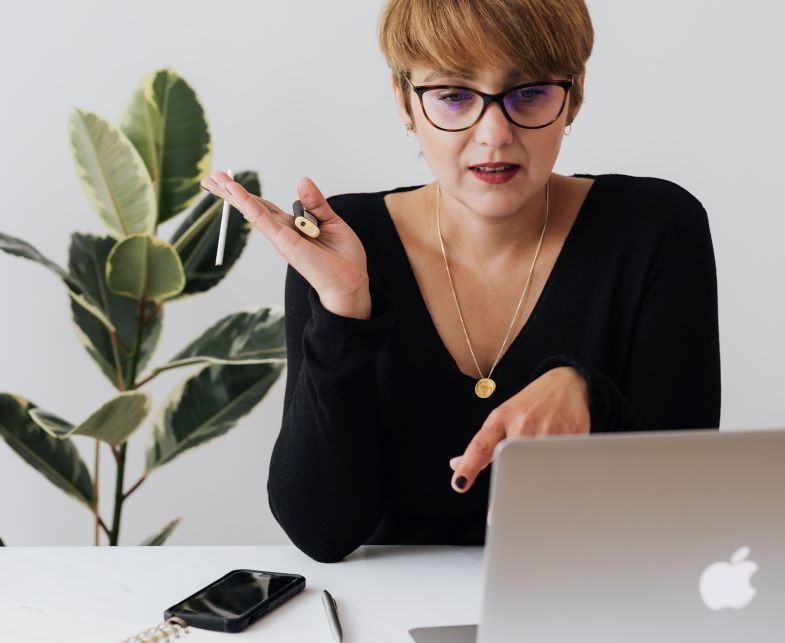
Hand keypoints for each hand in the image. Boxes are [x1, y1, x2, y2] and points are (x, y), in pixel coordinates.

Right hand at [201, 171, 370, 316]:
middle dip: (230, 193)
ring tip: (214, 180)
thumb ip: (315, 202)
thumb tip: (301, 181)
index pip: (265, 207)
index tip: (230, 181)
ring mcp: (281, 237)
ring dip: (233, 194)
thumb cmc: (342, 258)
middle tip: (211, 178)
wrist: (350, 283)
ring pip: (252, 211)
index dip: (248, 194)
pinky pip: (263, 219)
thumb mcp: (332, 222)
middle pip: (252, 208)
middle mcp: (282, 232)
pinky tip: (236, 193)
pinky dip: (249, 204)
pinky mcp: (285, 242)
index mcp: (292, 227)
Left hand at [449, 366, 589, 492]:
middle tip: (515, 490)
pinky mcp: (573, 436)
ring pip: (538, 468)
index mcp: (502, 418)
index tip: (460, 484)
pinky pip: (564, 464)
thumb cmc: (528, 406)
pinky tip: (562, 462)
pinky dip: (560, 472)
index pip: (481, 445)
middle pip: (512, 462)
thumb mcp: (501, 418)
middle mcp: (523, 423)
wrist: (565, 384)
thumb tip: (456, 466)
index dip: (469, 466)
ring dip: (538, 479)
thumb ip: (482, 444)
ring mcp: (549, 429)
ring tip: (542, 471)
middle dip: (512, 479)